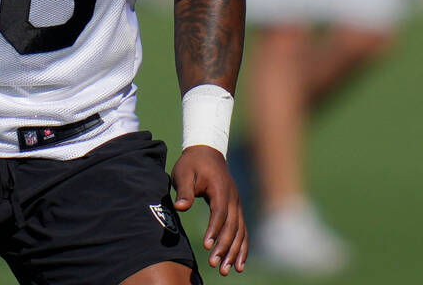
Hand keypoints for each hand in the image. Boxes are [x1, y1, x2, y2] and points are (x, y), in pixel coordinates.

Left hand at [170, 145, 247, 274]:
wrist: (207, 152)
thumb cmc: (192, 164)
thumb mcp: (184, 173)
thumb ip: (184, 190)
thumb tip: (180, 207)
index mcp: (220, 189)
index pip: (219, 213)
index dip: (214, 230)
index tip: (207, 247)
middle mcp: (232, 198)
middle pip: (232, 226)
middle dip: (224, 247)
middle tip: (215, 264)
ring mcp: (236, 204)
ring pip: (240, 232)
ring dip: (234, 252)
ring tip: (226, 270)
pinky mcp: (236, 209)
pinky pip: (242, 231)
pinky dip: (242, 247)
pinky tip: (238, 264)